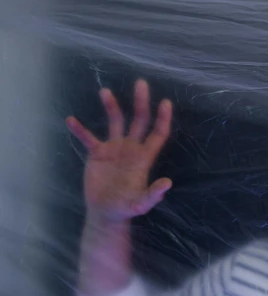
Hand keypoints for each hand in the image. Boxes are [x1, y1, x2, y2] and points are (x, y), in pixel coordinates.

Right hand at [66, 79, 172, 222]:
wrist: (106, 213)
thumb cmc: (126, 209)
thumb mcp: (141, 204)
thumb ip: (153, 194)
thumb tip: (168, 183)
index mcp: (144, 158)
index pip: (157, 133)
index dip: (162, 118)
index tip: (165, 102)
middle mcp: (131, 149)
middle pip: (139, 120)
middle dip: (141, 102)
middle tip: (141, 83)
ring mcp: (114, 149)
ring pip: (115, 122)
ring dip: (112, 106)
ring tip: (105, 92)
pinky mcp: (97, 154)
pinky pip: (88, 138)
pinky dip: (80, 129)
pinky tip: (71, 120)